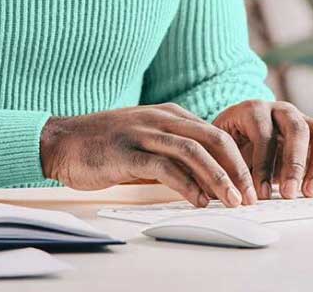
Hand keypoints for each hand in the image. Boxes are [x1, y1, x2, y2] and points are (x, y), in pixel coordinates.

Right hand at [40, 103, 257, 207]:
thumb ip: (173, 155)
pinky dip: (185, 184)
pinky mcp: (125, 151)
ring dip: (217, 177)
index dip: (238, 159)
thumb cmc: (104, 146)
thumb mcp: (145, 143)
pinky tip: (197, 200)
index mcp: (168, 113)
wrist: (61, 142)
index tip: (250, 186)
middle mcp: (158, 118)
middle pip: (212, 137)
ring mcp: (141, 132)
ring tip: (232, 200)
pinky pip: (163, 166)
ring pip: (192, 150)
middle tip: (250, 195)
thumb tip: (207, 183)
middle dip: (237, 168)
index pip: (215, 132)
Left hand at [212, 99, 312, 199]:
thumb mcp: (218, 151)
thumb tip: (224, 190)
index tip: (259, 191)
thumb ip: (222, 165)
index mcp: (253, 110)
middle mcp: (282, 111)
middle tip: (290, 193)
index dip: (262, 163)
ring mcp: (304, 123)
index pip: (263, 132)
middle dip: (295, 163)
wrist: (233, 136)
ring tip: (309, 192)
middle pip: (296, 128)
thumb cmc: (225, 145)